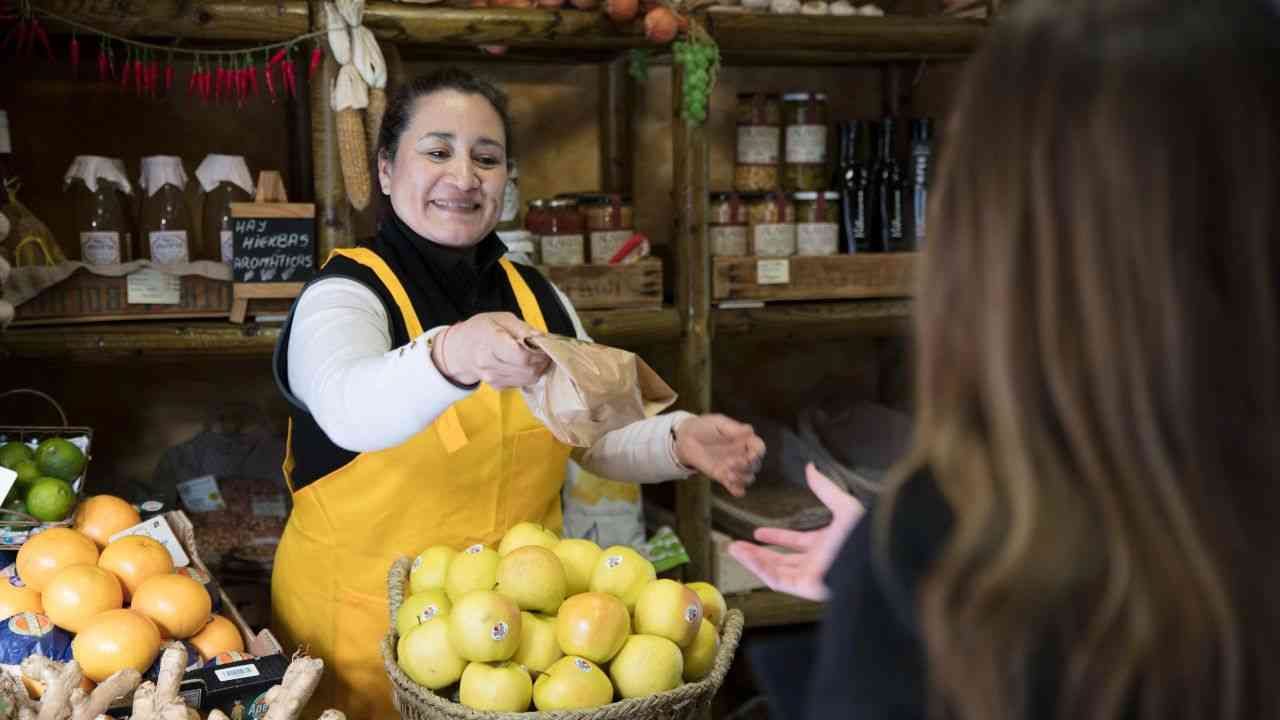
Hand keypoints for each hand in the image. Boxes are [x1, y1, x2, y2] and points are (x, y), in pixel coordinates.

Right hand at [433, 312, 549, 388]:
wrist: (460, 350)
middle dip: (541, 359)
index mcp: (489, 342)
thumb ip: (522, 328)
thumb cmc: (480, 330)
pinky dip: (529, 373)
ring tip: (536, 355)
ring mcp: (492, 377)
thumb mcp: (500, 318)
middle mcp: (489, 363)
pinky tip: (526, 363)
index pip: (521, 355)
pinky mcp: (497, 386)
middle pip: (527, 368)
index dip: (538, 351)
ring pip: (528, 378)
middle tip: (543, 349)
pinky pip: (522, 382)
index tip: (542, 344)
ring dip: (538, 367)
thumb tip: (541, 337)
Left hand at [674, 414, 765, 497]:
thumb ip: (733, 428)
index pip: (759, 448)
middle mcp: (742, 454)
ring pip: (749, 478)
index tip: (749, 455)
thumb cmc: (703, 427)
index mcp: (744, 440)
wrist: (685, 439)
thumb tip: (750, 430)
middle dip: (747, 466)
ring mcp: (733, 467)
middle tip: (731, 462)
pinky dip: (737, 490)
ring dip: (742, 478)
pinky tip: (728, 482)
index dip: (758, 453)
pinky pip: (737, 489)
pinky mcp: (723, 477)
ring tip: (726, 473)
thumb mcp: (717, 423)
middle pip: (756, 465)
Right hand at [726, 463, 864, 600]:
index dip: (777, 537)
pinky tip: (745, 556)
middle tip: (736, 545)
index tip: (758, 533)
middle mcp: (818, 563)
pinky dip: (759, 569)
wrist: (875, 559)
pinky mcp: (806, 589)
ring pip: (775, 571)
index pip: (796, 543)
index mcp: (827, 545)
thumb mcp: (844, 506)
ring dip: (753, 561)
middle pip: (782, 560)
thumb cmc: (865, 534)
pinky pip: (777, 581)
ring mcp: (812, 577)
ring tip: (733, 549)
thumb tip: (810, 468)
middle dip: (758, 553)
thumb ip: (824, 488)